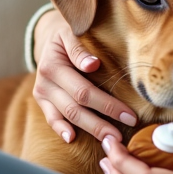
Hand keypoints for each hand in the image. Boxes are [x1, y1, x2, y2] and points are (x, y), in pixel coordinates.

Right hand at [32, 9, 138, 142]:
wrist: (49, 35)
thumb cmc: (68, 33)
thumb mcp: (71, 32)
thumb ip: (79, 48)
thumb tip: (92, 64)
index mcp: (53, 65)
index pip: (84, 91)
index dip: (108, 105)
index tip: (130, 115)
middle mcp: (45, 82)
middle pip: (76, 107)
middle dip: (102, 123)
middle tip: (122, 137)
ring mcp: (42, 93)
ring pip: (67, 116)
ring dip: (89, 129)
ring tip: (109, 142)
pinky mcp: (41, 101)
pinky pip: (50, 118)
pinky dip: (60, 129)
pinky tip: (72, 139)